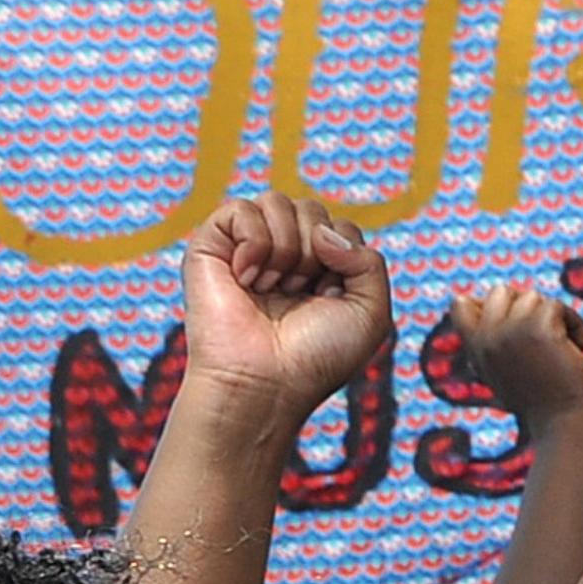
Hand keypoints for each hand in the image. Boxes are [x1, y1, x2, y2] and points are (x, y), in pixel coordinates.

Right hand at [175, 193, 391, 425]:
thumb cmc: (315, 357)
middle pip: (312, 208)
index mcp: (319, 268)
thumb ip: (370, 261)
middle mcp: (282, 253)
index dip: (342, 258)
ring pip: (277, 201)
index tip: (327, 299)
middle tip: (297, 294)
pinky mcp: (211, 245)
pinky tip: (247, 278)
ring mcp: (246, 247)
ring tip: (272, 288)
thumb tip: (322, 230)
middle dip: (313, 251)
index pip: (339, 226)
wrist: (266, 382)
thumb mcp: (371, 312)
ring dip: (285, 249)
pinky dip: (254, 243)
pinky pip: (240, 208)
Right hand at [442, 283, 582, 427]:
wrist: (567, 424)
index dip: (489, 304)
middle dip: (528, 308)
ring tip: (566, 349)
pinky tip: (582, 349)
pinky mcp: (538, 327)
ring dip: (557, 319)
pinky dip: (576, 325)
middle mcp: (487, 338)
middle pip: (500, 292)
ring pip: (534, 298)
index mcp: (476, 350)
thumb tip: (487, 302)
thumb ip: (496, 340)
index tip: (518, 328)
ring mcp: (510, 331)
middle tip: (546, 337)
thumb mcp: (508, 370)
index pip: (460, 305)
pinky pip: (558, 307)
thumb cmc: (544, 402)